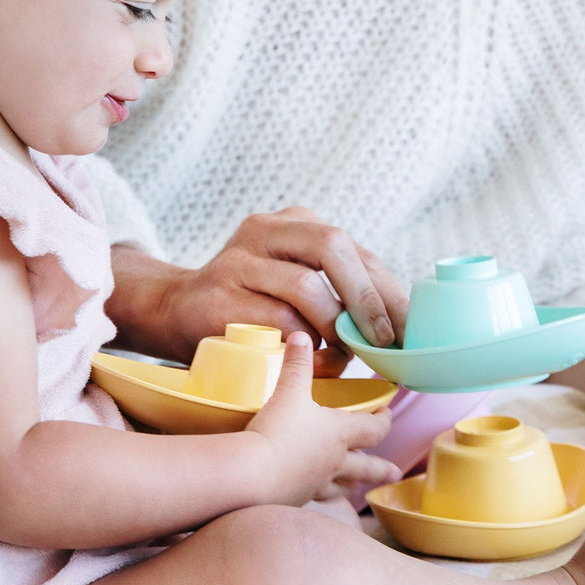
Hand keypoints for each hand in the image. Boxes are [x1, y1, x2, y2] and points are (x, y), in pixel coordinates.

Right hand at [108, 207, 407, 372]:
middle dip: (367, 297)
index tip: (410, 330)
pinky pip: (276, 322)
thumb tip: (397, 326)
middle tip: (385, 340)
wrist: (174, 311)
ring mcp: (238, 260)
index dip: (388, 290)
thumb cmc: (250, 303)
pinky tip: (312, 362)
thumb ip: (336, 289)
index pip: (354, 248)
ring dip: (334, 328)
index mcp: (293, 222)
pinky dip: (303, 346)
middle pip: (333, 245)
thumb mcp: (293, 279)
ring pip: (306, 286)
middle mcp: (265, 230)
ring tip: (342, 356)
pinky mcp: (219, 297)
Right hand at [245, 332, 400, 503]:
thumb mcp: (288, 390)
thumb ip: (297, 363)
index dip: (383, 420)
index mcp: (339, 434)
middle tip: (395, 472)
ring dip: (355, 483)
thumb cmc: (276, 432)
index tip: (388, 413)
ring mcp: (317, 483)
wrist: (251, 476)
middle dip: (381, 467)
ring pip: (344, 485)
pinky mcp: (297, 498)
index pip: (373, 428)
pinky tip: (316, 492)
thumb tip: (301, 336)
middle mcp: (334, 462)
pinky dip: (322, 493)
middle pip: (366, 466)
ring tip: (358, 486)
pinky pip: (317, 496)